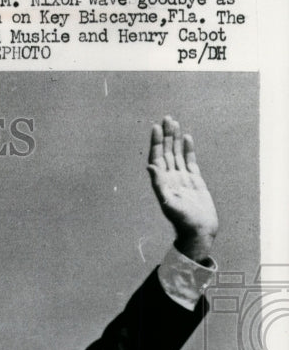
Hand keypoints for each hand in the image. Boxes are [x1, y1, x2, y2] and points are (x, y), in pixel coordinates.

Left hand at [146, 116, 217, 262]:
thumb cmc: (183, 220)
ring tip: (174, 123)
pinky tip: (186, 138)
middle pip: (166, 152)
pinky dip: (188, 149)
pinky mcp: (194, 181)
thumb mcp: (169, 202)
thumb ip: (158, 184)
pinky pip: (190, 161)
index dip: (156, 142)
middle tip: (166, 118)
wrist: (198, 230)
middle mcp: (170, 178)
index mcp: (162, 182)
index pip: (157, 157)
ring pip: (177, 154)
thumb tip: (150, 166)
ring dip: (175, 139)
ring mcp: (182, 178)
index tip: (155, 127)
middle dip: (165, 136)